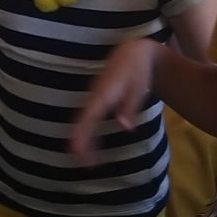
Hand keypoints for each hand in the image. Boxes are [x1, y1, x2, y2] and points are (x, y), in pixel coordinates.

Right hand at [71, 39, 157, 159]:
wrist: (133, 52)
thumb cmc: (138, 70)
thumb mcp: (139, 88)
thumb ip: (130, 108)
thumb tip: (125, 128)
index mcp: (104, 93)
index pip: (88, 116)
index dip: (81, 133)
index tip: (77, 151)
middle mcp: (95, 96)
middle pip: (82, 121)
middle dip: (81, 143)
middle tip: (85, 165)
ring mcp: (94, 97)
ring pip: (83, 121)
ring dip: (84, 141)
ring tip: (89, 162)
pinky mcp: (97, 100)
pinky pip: (88, 118)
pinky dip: (88, 133)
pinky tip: (93, 147)